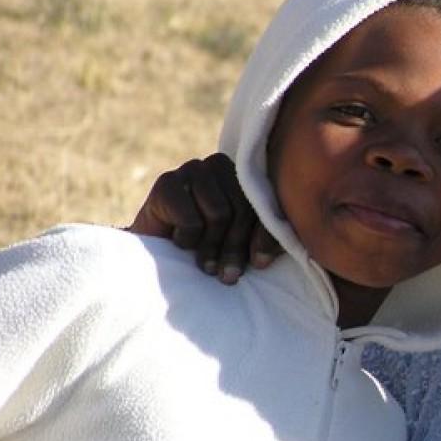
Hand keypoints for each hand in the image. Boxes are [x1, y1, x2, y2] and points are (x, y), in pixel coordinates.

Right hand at [127, 153, 279, 283]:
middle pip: (243, 210)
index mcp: (247, 175)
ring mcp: (193, 169)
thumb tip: (282, 245)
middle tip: (228, 275)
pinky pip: (191, 219)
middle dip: (236, 248)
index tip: (260, 264)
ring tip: (205, 263)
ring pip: (219, 214)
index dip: (266, 237)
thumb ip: (267, 234)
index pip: (266, 204)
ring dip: (211, 247)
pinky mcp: (166, 182)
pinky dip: (187, 240)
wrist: (158, 257)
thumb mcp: (244, 243)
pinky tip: (180, 242)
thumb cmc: (210, 250)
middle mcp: (221, 165)